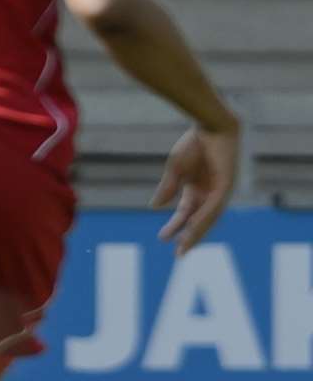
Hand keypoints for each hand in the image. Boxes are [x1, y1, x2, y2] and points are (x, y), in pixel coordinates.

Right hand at [152, 125, 240, 253]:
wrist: (211, 125)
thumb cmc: (194, 144)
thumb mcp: (175, 170)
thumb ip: (167, 188)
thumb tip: (155, 207)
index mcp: (196, 190)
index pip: (185, 214)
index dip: (175, 226)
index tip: (162, 239)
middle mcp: (209, 194)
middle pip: (199, 221)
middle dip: (189, 237)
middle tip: (179, 255)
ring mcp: (219, 190)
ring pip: (208, 218)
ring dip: (197, 232)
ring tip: (185, 245)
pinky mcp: (226, 185)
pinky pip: (215, 206)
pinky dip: (204, 217)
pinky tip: (194, 226)